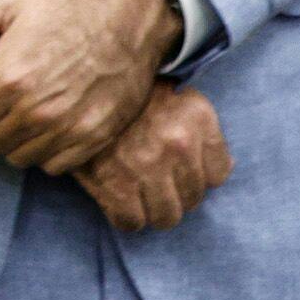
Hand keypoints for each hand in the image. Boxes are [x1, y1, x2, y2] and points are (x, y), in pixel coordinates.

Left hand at [0, 0, 179, 172]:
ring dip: (15, 140)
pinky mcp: (97, 137)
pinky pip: (56, 165)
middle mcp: (38, 109)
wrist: (133, 11)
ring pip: (20, 157)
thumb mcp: (7, 0)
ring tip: (24, 111)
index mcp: (10, 76)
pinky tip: (50, 124)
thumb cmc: (67, 0)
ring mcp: (70, 127)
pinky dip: (47, 151)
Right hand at [72, 85, 230, 232]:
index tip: (177, 166)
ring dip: (152, 209)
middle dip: (174, 194)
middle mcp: (178, 142)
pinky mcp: (114, 180)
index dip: (196, 174)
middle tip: (153, 180)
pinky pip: (131, 220)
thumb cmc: (127, 95)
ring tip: (137, 193)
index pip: (218, 175)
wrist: (76, 80)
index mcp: (197, 117)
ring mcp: (146, 163)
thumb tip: (224, 169)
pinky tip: (117, 201)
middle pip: (192, 199)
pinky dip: (126, 217)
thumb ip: (203, 133)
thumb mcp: (175, 98)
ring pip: (166, 216)